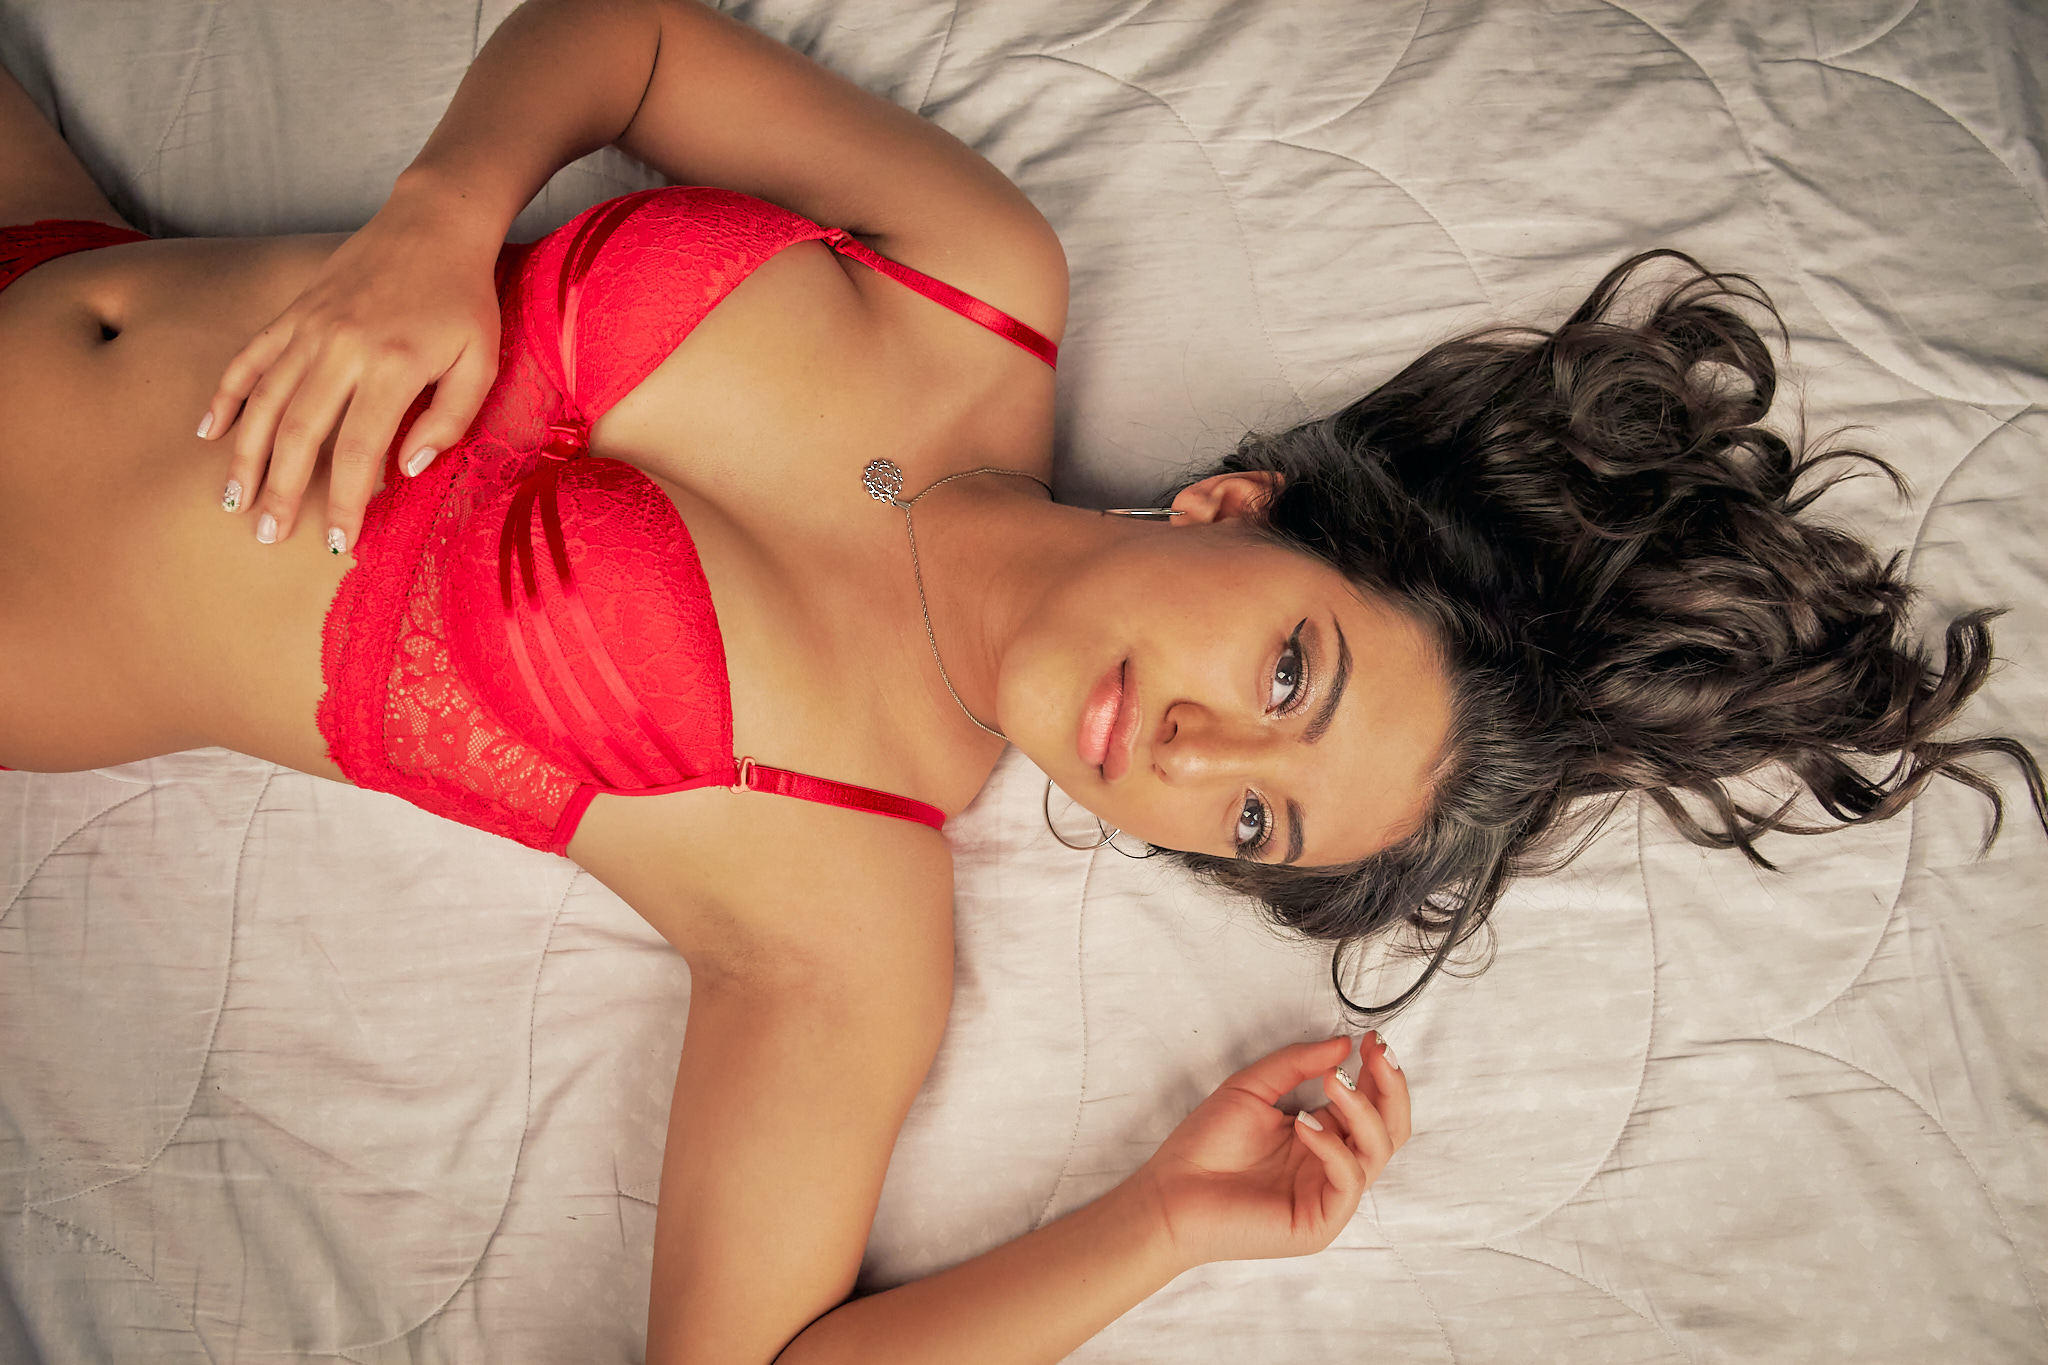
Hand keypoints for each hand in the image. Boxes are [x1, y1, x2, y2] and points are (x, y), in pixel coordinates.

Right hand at [199, 187, 503, 551]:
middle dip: (281, 491)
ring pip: (263, 401)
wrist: (432, 224)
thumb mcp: (480, 363)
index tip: (336, 542)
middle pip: (299, 433)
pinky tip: (210, 432)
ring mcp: (308, 329)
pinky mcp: (292, 314)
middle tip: (267, 535)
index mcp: (392, 366)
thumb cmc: (462, 300)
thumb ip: (448, 420)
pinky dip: (226, 395)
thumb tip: (407, 469)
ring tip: (234, 500)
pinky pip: (248, 358)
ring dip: (245, 456)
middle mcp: (340, 348)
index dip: (346, 502)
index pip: (360, 450)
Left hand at [1131, 1032, 1409, 1268]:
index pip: (1370, 1105)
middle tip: (1377, 1054)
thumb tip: (1342, 1043)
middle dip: (1391, 1088)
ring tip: (1334, 1082)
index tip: (1374, 1039)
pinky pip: (1349, 1180)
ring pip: (1378, 1152)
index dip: (1379, 1072)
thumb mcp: (1252, 1088)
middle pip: (1391, 1130)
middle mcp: (1332, 1165)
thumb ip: (1296, 1064)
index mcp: (1322, 1135)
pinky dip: (1333, 1147)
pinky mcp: (1321, 1221)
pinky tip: (1305, 1124)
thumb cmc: (1205, 1145)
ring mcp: (1329, 1195)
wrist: (1171, 1194)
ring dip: (1363, 1110)